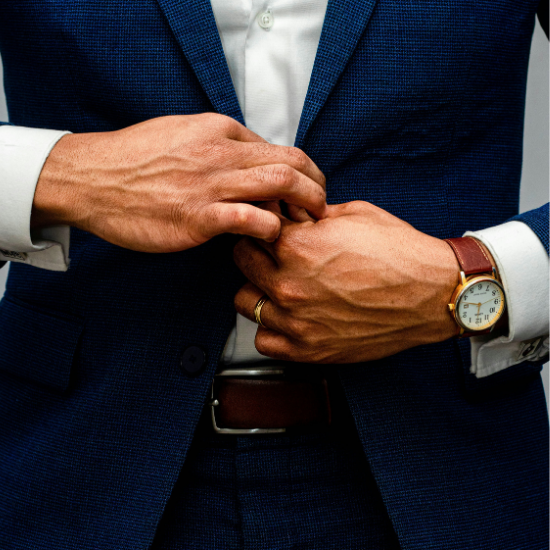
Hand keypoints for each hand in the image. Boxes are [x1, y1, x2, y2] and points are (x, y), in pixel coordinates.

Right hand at [31, 114, 325, 251]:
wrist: (92, 178)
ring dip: (304, 207)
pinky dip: (270, 230)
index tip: (306, 190)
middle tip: (321, 207)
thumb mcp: (181, 132)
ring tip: (307, 226)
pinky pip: (252, 221)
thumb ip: (219, 143)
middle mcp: (220, 153)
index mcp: (219, 130)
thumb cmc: (135, 158)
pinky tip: (268, 239)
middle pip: (291, 164)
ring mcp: (210, 185)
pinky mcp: (199, 217)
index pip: (279, 149)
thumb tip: (252, 158)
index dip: (302, 172)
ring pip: (280, 186)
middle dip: (317, 187)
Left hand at [233, 201, 459, 363]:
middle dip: (256, 251)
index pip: (251, 229)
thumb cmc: (398, 252)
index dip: (262, 224)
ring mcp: (296, 321)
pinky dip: (270, 328)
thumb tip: (288, 213)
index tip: (271, 227)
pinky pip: (264, 341)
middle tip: (274, 252)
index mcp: (296, 246)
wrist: (432, 293)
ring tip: (280, 285)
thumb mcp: (352, 215)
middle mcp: (288, 285)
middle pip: (242, 261)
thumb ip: (310, 215)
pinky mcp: (309, 349)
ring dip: (258, 289)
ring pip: (245, 301)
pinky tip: (288, 316)